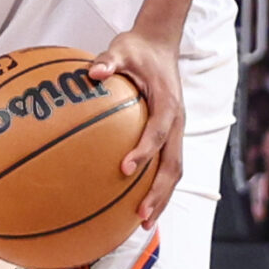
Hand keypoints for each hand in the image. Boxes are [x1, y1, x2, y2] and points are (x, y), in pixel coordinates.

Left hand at [90, 29, 184, 227]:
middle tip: (140, 216)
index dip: (144, 150)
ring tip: (142, 224)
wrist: (160, 44)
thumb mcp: (122, 48)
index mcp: (168, 102)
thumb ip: (108, 60)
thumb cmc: (137, 49)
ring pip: (174, 171)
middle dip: (158, 192)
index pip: (158, 131)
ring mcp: (176, 131)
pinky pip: (166, 166)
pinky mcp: (170, 136)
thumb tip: (92, 72)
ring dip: (161, 198)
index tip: (125, 168)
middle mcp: (177, 121)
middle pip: (173, 164)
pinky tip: (136, 206)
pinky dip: (156, 188)